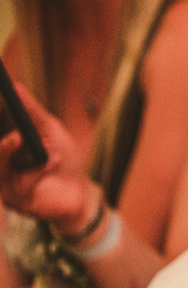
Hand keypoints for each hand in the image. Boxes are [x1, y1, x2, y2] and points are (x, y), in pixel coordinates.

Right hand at [0, 84, 97, 232]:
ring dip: (5, 150)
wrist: (80, 192)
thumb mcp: (50, 130)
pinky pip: (17, 185)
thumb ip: (31, 112)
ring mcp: (3, 183)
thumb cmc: (63, 160)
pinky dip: (36, 171)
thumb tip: (16, 87)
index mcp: (3, 148)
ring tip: (19, 137)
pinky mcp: (14, 200)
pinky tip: (52, 161)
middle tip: (6, 128)